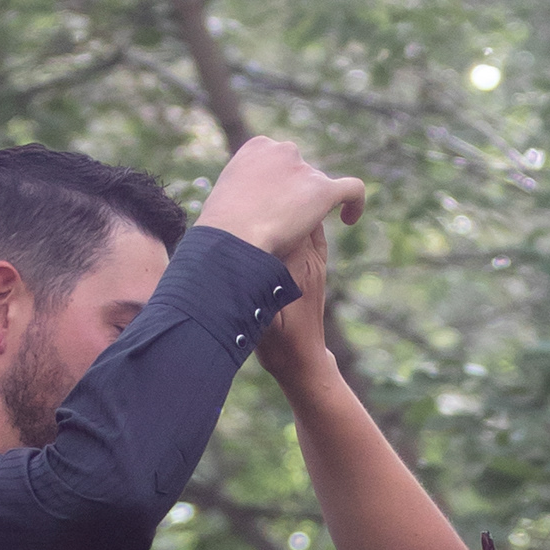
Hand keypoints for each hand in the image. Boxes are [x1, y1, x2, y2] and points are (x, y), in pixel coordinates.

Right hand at [198, 134, 364, 274]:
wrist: (232, 237)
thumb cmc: (222, 225)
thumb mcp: (228, 194)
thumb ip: (247, 188)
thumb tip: (255, 201)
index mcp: (258, 146)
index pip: (280, 162)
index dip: (278, 186)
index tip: (268, 207)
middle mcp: (284, 150)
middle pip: (301, 173)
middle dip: (294, 195)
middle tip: (278, 225)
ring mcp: (304, 169)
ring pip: (320, 187)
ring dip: (312, 208)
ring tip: (293, 234)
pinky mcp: (324, 190)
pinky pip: (352, 190)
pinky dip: (355, 203)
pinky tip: (350, 219)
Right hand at [243, 199, 343, 403]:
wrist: (303, 360)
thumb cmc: (277, 344)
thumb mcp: (258, 319)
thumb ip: (250, 291)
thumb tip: (231, 264)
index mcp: (295, 268)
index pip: (284, 223)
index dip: (264, 206)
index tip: (242, 196)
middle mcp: (309, 260)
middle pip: (298, 214)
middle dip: (277, 200)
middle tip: (251, 189)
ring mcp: (316, 262)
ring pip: (307, 219)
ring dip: (289, 207)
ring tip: (264, 196)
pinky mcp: (318, 266)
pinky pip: (312, 231)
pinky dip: (299, 219)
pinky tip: (280, 214)